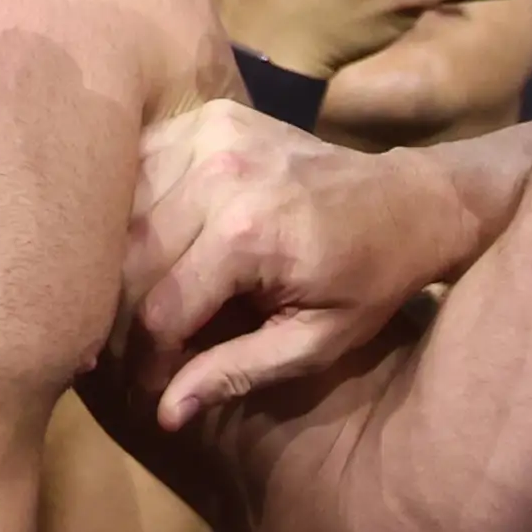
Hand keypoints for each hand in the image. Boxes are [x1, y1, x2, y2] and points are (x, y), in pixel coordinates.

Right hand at [122, 102, 490, 429]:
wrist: (408, 198)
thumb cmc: (370, 280)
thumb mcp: (316, 342)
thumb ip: (236, 373)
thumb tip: (165, 415)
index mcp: (249, 235)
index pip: (159, 310)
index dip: (147, 359)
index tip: (150, 387)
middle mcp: (222, 175)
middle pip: (131, 257)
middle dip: (124, 312)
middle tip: (135, 345)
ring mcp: (214, 135)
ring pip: (124, 208)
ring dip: (123, 258)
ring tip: (139, 297)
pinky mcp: (213, 116)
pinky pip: (143, 164)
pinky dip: (134, 205)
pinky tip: (151, 240)